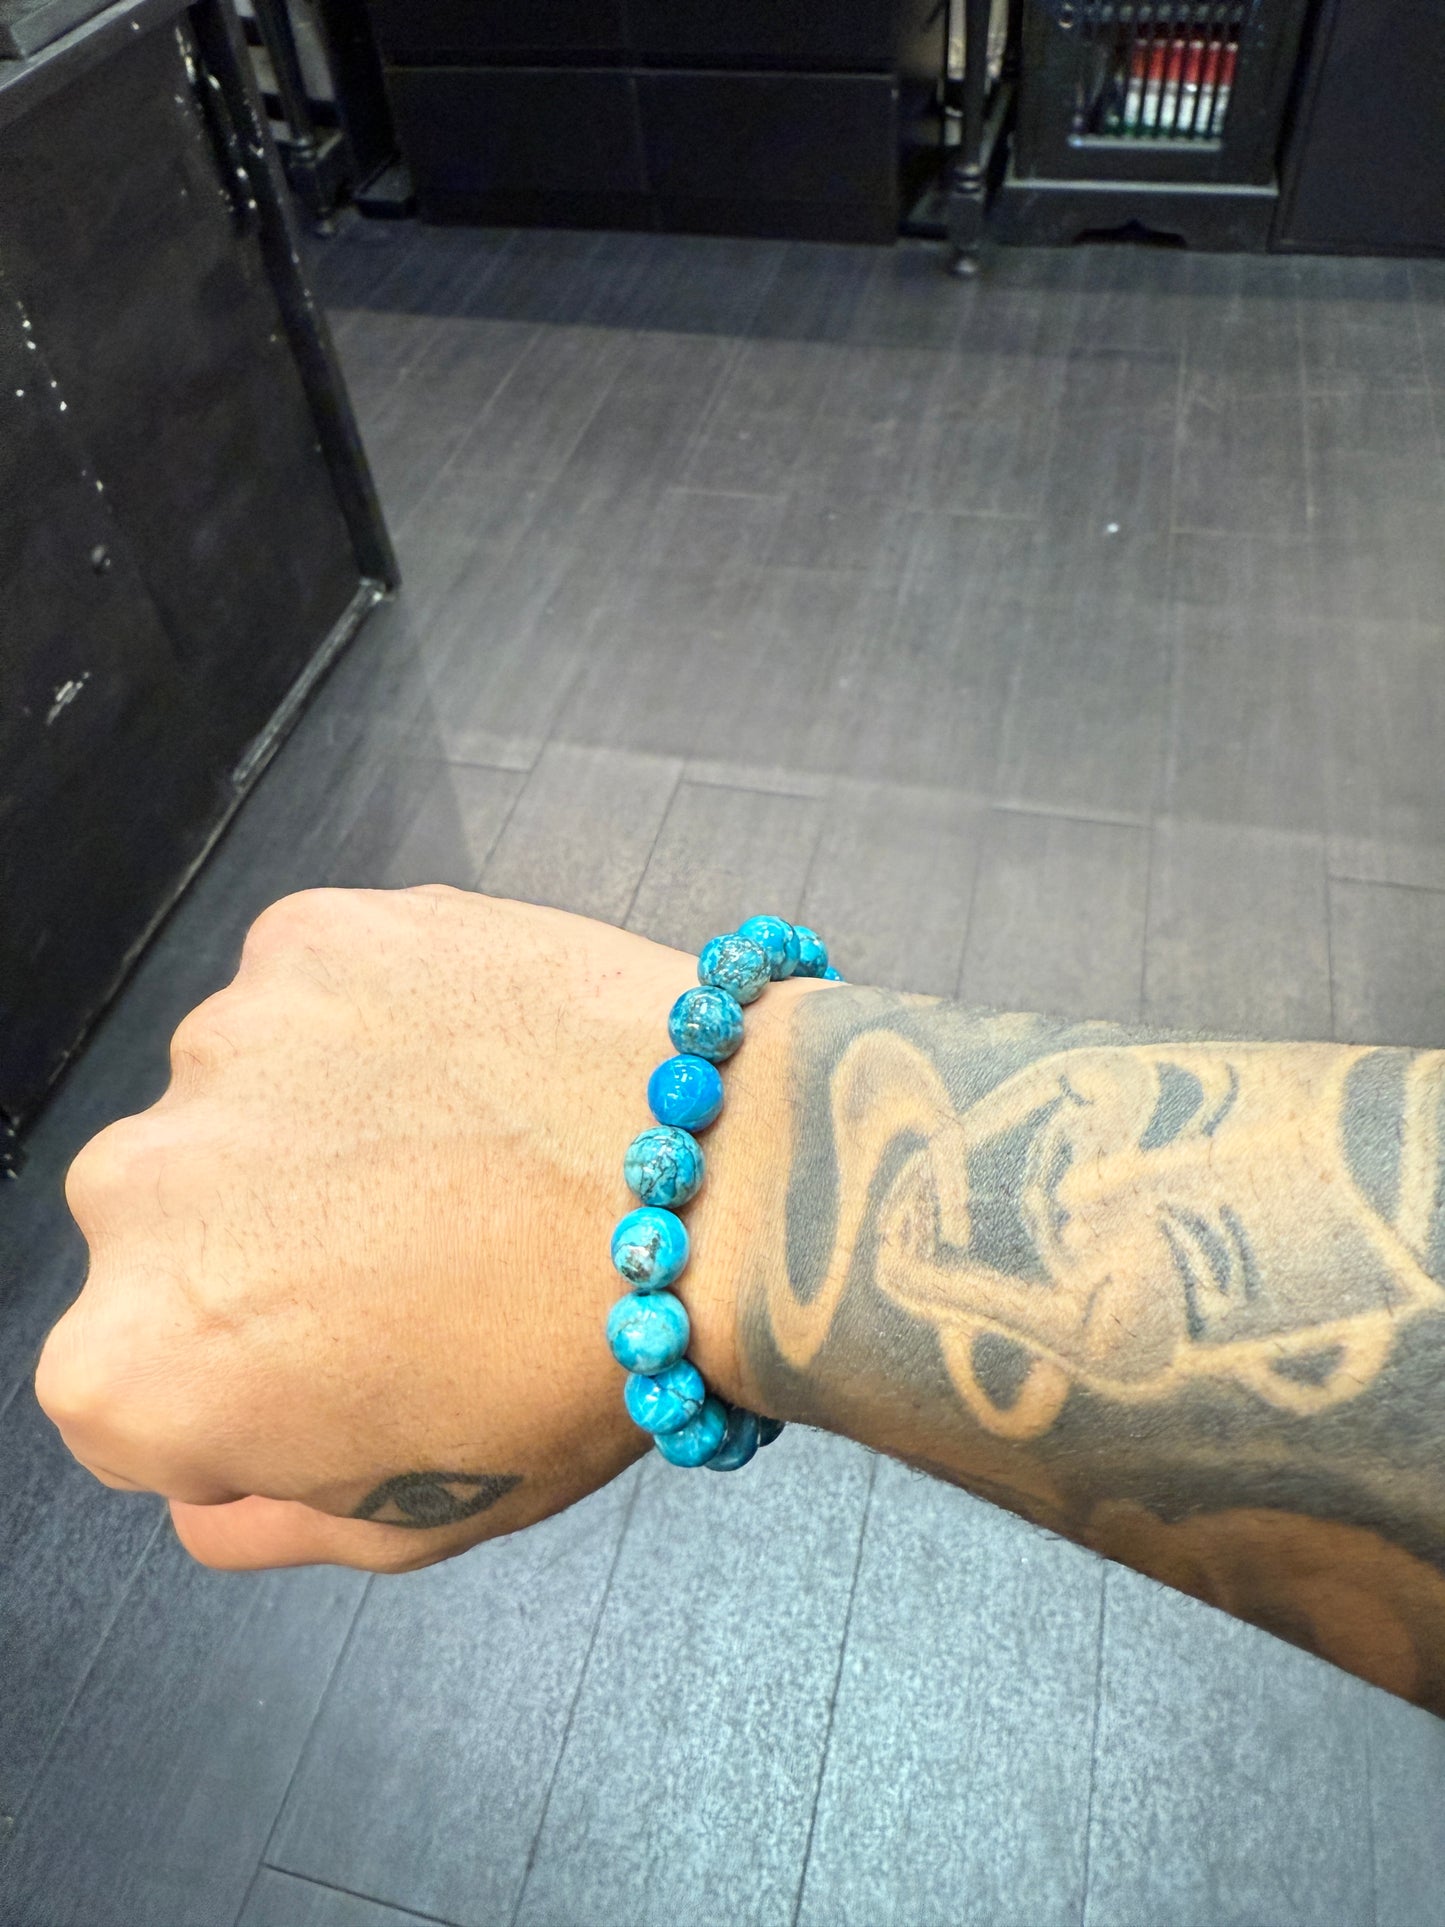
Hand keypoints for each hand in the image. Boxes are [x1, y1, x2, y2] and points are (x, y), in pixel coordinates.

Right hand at [35, 889, 799, 1571]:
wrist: (724, 1178)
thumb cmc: (580, 1360)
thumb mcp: (412, 1521)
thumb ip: (261, 1522)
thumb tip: (206, 1490)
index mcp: (131, 1366)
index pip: (136, 1398)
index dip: (253, 1394)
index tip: (355, 1369)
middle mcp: (134, 1192)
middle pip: (173, 1236)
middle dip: (268, 1250)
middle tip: (419, 1254)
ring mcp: (220, 1045)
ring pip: (242, 1105)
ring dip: (322, 1127)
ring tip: (467, 1156)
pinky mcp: (307, 938)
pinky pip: (313, 999)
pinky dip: (375, 1029)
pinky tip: (476, 1069)